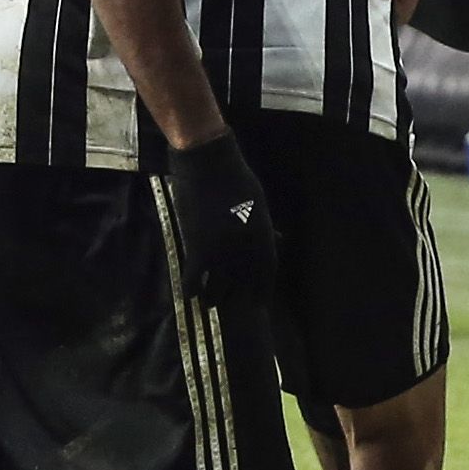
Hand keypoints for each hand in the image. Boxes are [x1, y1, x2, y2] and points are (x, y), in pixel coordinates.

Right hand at [166, 131, 277, 307]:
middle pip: (243, 285)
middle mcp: (245, 249)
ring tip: (210, 303)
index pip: (267, 272)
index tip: (259, 304)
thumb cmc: (236, 177)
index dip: (262, 291)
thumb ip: (267, 227)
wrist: (208, 163)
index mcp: (263, 236)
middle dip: (239, 298)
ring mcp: (221, 250)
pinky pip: (194, 278)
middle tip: (232, 306)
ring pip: (218, 287)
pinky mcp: (198, 246)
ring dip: (214, 299)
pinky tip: (189, 296)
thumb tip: (279, 239)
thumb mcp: (259, 203)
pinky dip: (191, 289)